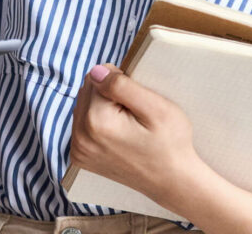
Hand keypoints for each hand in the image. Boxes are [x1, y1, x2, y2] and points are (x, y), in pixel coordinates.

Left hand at [69, 65, 201, 217]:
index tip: (136, 104)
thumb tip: (96, 71)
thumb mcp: (156, 108)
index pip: (96, 76)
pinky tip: (116, 135)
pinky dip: (98, 123)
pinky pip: (82, 122)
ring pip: (84, 104)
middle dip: (109, 95)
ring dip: (103, 108)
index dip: (120, 84)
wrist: (172, 181)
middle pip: (87, 89)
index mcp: (97, 121)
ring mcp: (78, 150)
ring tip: (127, 127)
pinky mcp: (80, 157)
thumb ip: (122, 85)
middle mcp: (81, 137)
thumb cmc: (170, 143)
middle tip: (133, 117)